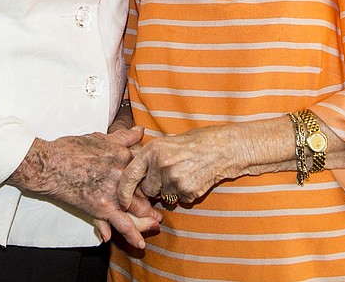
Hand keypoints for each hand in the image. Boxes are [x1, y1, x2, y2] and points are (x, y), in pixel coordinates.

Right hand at [10, 128, 159, 248]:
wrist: (50, 164)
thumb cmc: (71, 148)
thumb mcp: (100, 137)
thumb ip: (123, 136)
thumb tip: (140, 130)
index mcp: (122, 154)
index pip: (143, 167)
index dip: (151, 175)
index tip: (156, 180)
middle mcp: (121, 172)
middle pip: (144, 188)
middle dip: (153, 197)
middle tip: (161, 204)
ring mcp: (113, 190)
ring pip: (137, 206)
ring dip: (148, 216)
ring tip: (155, 222)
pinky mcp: (102, 206)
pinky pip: (121, 223)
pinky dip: (132, 234)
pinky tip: (140, 243)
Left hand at [118, 125, 243, 208]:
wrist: (222, 148)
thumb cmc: (194, 142)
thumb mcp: (166, 142)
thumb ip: (148, 157)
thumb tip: (130, 174)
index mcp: (152, 150)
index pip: (129, 175)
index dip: (123, 191)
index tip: (122, 201)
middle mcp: (161, 164)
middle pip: (147, 189)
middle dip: (155, 187)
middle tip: (169, 174)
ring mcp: (174, 178)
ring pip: (164, 196)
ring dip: (171, 190)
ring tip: (185, 172)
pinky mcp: (187, 191)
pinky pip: (179, 200)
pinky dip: (185, 194)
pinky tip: (194, 178)